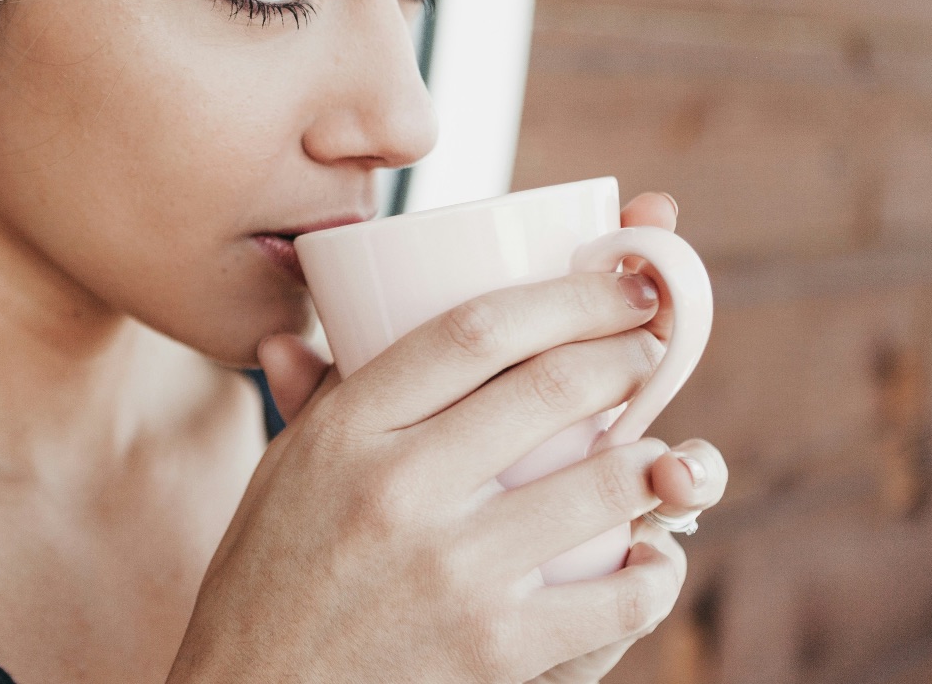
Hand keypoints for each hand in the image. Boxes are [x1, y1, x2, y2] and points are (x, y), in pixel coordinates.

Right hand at [221, 190, 728, 683]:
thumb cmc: (269, 583)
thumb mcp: (278, 477)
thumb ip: (314, 400)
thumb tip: (295, 333)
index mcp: (347, 431)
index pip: (474, 330)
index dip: (568, 295)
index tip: (621, 284)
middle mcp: (399, 489)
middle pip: (553, 387)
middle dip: (629, 353)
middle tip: (651, 348)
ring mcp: (453, 570)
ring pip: (606, 483)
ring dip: (657, 460)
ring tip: (662, 455)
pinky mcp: (495, 648)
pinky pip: (619, 595)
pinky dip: (656, 569)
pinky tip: (653, 555)